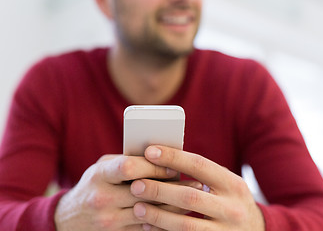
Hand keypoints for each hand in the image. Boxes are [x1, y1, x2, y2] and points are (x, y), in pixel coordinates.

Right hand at [54, 154, 200, 230]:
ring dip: (174, 207)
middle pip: (144, 192)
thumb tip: (161, 157)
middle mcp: (102, 199)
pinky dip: (163, 222)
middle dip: (172, 187)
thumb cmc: (93, 186)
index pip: (129, 167)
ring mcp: (108, 221)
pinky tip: (177, 215)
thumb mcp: (102, 168)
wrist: (68, 220)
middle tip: (194, 184)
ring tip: (192, 200)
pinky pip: (146, 230)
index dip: (154, 166)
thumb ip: (126, 161)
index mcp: (100, 176)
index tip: (174, 167)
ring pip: (150, 214)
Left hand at [130, 146, 264, 230]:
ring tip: (137, 207)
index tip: (149, 152)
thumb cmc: (232, 201)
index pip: (200, 165)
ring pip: (185, 224)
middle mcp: (232, 208)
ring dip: (158, 215)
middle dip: (159, 190)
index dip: (173, 157)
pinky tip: (148, 226)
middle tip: (136, 184)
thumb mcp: (227, 184)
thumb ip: (204, 173)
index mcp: (233, 184)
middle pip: (189, 196)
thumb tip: (165, 158)